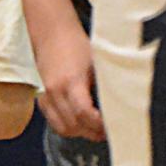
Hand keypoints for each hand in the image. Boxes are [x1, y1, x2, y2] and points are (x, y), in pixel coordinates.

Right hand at [34, 20, 104, 141]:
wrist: (52, 33)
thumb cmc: (77, 44)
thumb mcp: (97, 60)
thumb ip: (106, 81)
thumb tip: (122, 100)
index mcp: (72, 81)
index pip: (83, 113)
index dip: (98, 124)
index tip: (112, 126)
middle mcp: (56, 91)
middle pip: (73, 125)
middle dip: (92, 132)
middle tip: (109, 132)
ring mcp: (47, 96)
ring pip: (62, 127)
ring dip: (80, 132)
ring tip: (96, 130)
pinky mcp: (43, 98)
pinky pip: (53, 122)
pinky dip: (67, 127)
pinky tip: (80, 123)